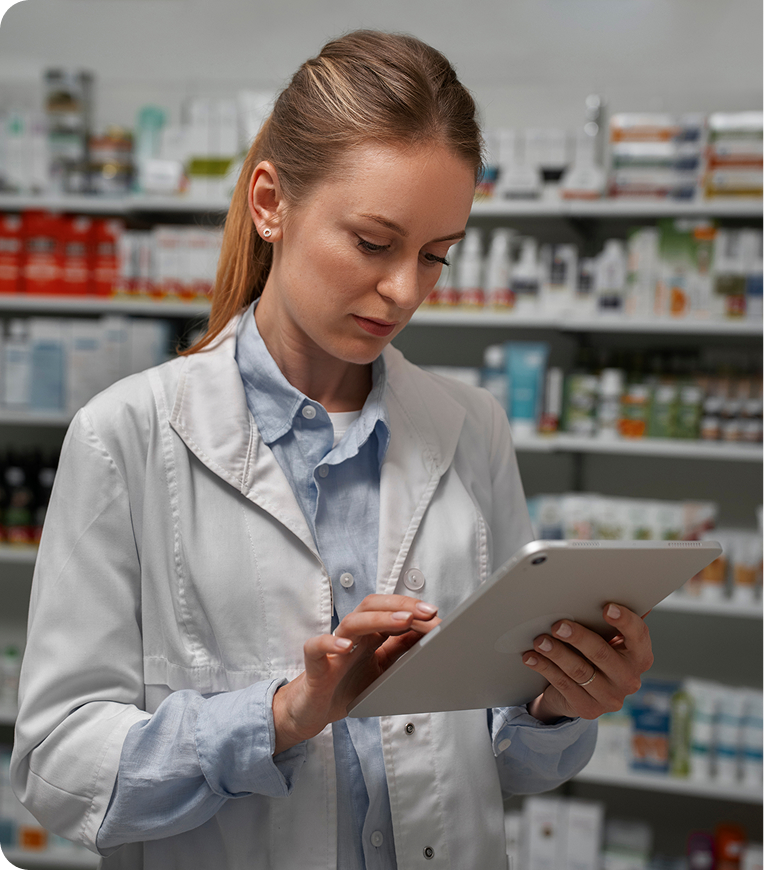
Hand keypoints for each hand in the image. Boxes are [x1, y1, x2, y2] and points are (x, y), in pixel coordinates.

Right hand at [272, 594, 439, 753]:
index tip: (435, 614)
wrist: (314, 710)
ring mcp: (332, 649)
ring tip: (402, 621)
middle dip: (401, 606)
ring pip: (351, 623)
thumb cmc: (346, 685)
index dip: (412, 609)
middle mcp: (351, 636)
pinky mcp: (315, 665)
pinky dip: (329, 643)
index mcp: (368, 634)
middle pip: (372, 607)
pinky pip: (316, 647)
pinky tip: (346, 646)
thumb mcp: (382, 668)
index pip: (389, 610)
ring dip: (378, 620)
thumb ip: (399, 649)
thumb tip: (425, 633)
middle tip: (427, 613)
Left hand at [522, 603, 653, 723]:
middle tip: (558, 625)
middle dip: (578, 637)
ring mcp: (610, 698)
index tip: (606, 607)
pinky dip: (545, 668)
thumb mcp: (606, 638)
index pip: (638, 634)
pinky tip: (531, 657)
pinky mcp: (588, 709)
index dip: (625, 621)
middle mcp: (630, 679)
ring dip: (556, 653)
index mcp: (640, 655)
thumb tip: (607, 587)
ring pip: (579, 671)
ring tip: (539, 640)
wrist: (581, 693)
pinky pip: (563, 685)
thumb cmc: (595, 654)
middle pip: (602, 653)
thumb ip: (610, 621)